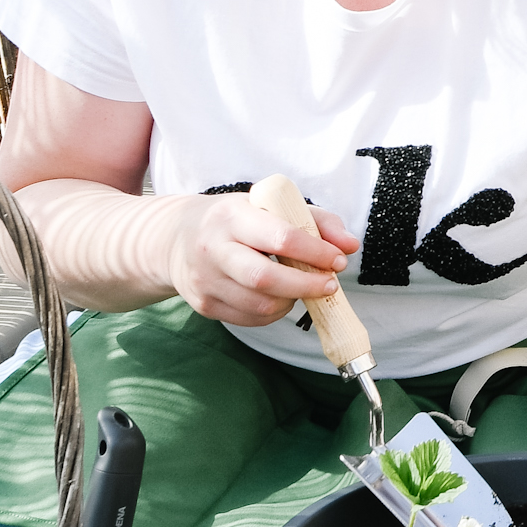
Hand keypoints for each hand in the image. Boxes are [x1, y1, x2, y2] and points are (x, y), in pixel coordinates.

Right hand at [163, 193, 358, 326]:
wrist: (176, 237)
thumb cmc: (237, 220)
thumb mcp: (272, 207)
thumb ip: (316, 221)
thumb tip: (350, 245)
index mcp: (232, 215)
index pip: (280, 236)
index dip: (315, 252)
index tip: (338, 260)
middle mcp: (213, 248)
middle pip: (265, 278)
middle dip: (306, 285)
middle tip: (330, 285)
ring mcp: (205, 280)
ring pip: (259, 304)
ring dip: (292, 301)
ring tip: (303, 288)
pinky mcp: (204, 305)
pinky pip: (249, 318)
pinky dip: (274, 313)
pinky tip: (281, 298)